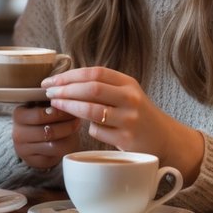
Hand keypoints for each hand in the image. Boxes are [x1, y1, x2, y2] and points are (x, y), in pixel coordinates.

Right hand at [12, 103, 79, 169]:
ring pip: (54, 145)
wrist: (33, 138)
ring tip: (76, 127)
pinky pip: (55, 155)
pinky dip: (66, 146)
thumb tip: (69, 96)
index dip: (59, 112)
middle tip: (78, 119)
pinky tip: (70, 138)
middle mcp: (18, 133)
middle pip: (49, 131)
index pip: (40, 115)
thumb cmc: (42, 117)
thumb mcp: (42, 106)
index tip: (71, 107)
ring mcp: (24, 150)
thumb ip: (51, 101)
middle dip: (67, 124)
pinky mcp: (34, 161)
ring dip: (69, 136)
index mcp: (18, 115)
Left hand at [42, 67, 204, 184]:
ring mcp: (129, 119)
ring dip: (69, 107)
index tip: (51, 80)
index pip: (95, 72)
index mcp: (128, 83)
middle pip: (91, 89)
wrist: (164, 140)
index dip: (69, 75)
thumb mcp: (126, 94)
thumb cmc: (137, 115)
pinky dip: (88, 128)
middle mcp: (130, 99)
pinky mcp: (126, 140)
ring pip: (91, 110)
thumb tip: (64, 83)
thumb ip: (102, 87)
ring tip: (55, 105)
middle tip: (48, 92)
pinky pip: (97, 131)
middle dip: (65, 90)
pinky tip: (87, 127)